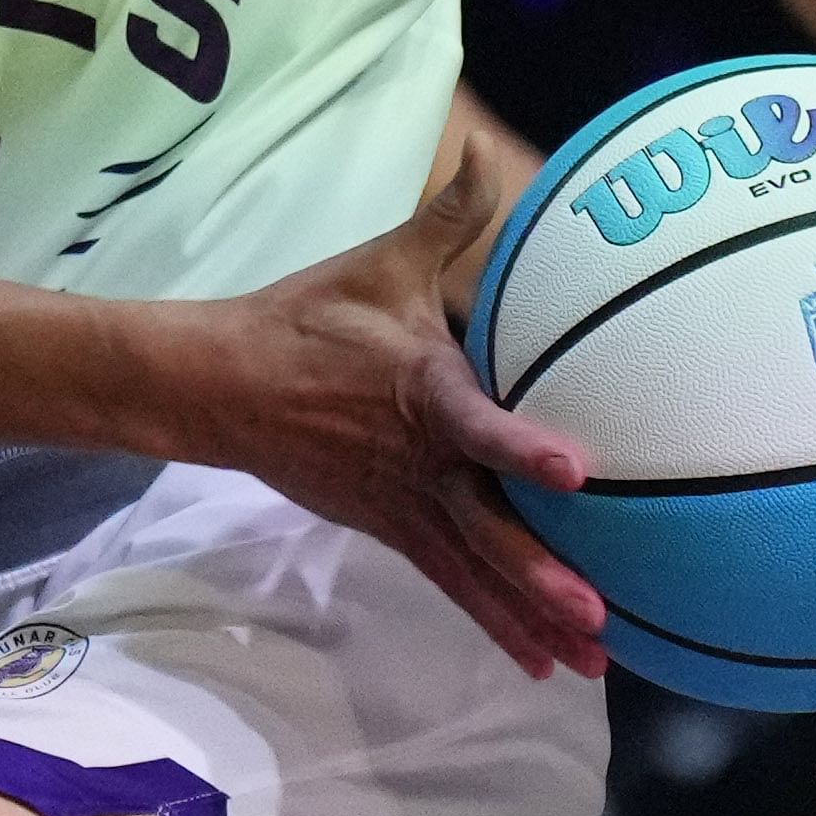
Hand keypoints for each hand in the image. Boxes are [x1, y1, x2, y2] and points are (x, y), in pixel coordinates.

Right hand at [190, 177, 601, 674]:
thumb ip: (451, 216)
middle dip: (538, 571)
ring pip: (472, 568)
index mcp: (420, 389)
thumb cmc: (309, 318)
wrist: (222, 386)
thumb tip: (493, 150)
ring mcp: (401, 502)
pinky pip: (450, 582)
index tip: (575, 470)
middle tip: (594, 612)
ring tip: (589, 661)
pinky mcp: (390, 528)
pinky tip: (540, 664)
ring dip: (527, 614)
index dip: (523, 445)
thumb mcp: (379, 262)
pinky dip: (493, 622)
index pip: (476, 420)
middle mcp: (416, 459)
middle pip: (482, 524)